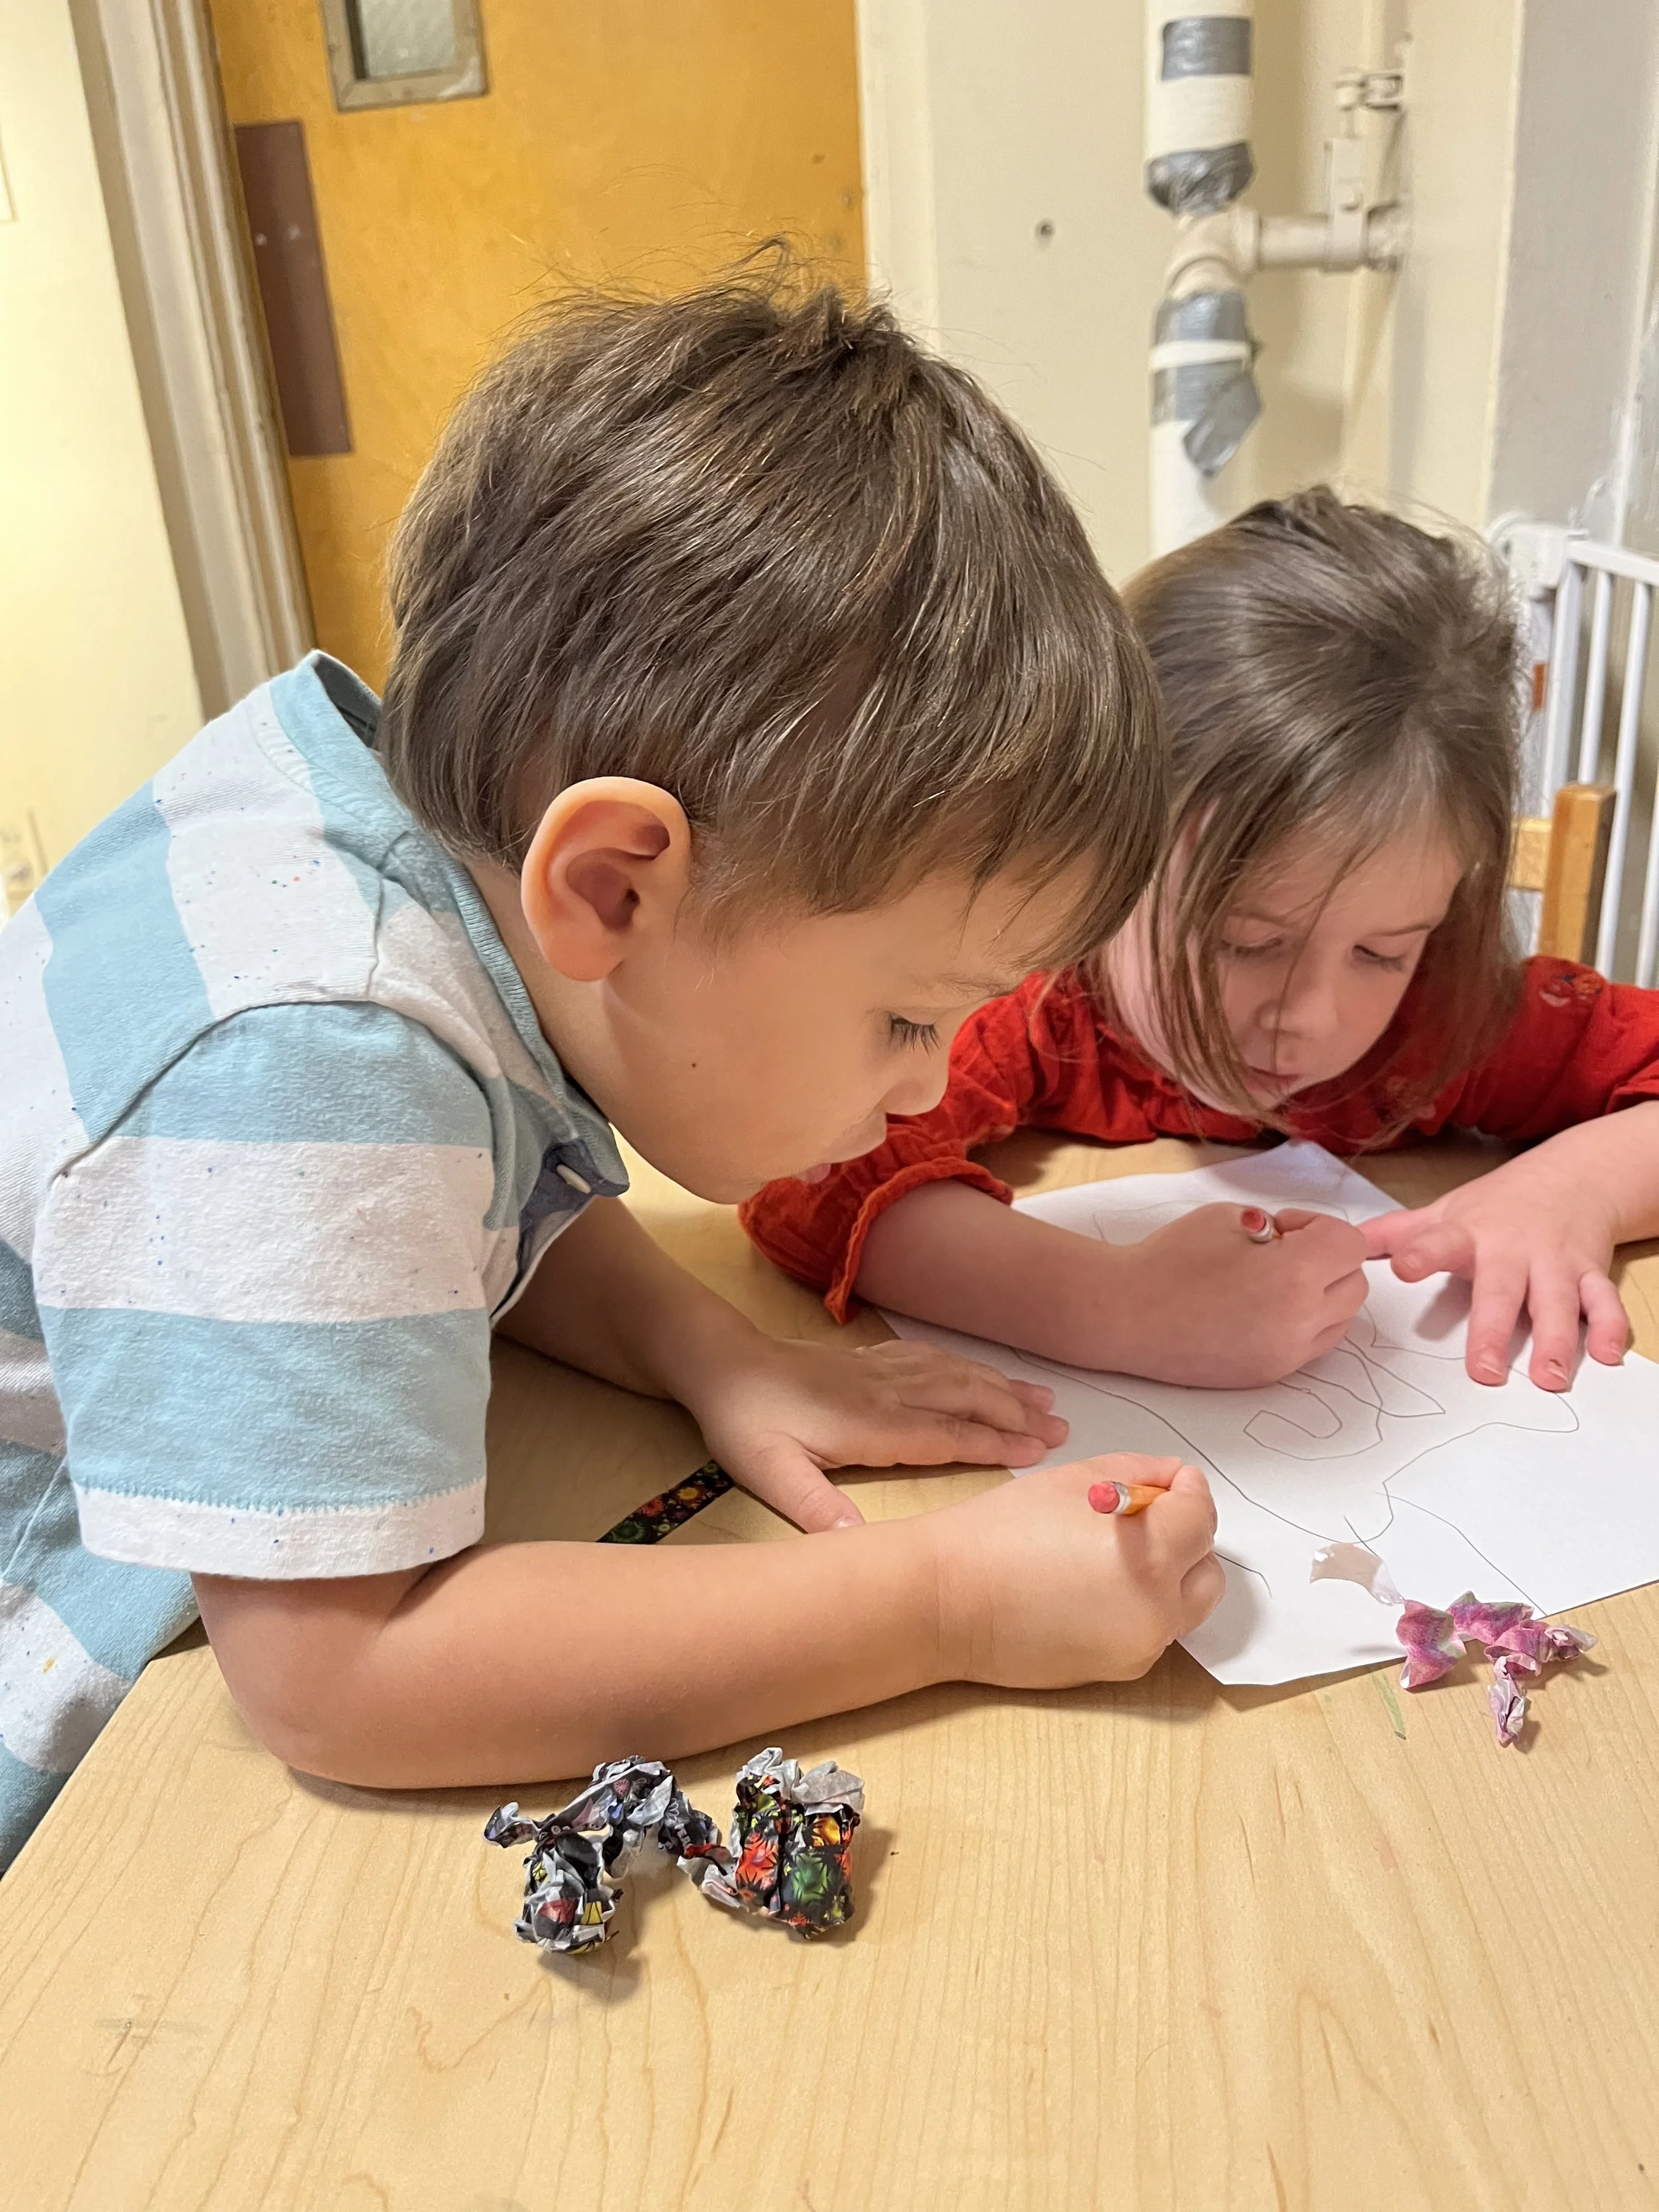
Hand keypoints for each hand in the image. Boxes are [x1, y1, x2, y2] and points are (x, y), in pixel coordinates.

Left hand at [681, 1336, 1069, 1533]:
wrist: (721, 1363)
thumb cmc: (745, 1423)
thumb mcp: (771, 1472)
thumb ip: (816, 1509)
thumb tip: (860, 1548)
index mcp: (874, 1426)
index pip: (949, 1435)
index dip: (996, 1442)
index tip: (1040, 1450)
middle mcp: (888, 1392)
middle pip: (966, 1399)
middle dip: (1016, 1413)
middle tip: (1063, 1427)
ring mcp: (881, 1371)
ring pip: (956, 1375)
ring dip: (1001, 1386)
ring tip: (1043, 1397)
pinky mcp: (869, 1359)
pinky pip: (933, 1358)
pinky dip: (968, 1365)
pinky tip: (982, 1370)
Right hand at [928, 1453, 1223, 1685]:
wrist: (948, 1601)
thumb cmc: (1003, 1531)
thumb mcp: (1075, 1479)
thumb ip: (1138, 1473)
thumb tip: (1172, 1480)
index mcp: (1150, 1553)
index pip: (1202, 1516)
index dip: (1189, 1490)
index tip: (1171, 1482)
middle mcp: (1157, 1608)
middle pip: (1208, 1568)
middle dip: (1188, 1537)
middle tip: (1146, 1518)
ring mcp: (1141, 1647)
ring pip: (1185, 1605)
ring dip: (1169, 1576)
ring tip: (1116, 1556)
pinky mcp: (1120, 1671)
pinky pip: (1153, 1632)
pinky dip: (1141, 1606)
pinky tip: (1093, 1589)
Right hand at [1105, 1203, 1369, 1387]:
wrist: (1124, 1314)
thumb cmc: (1169, 1259)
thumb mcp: (1229, 1217)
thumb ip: (1278, 1227)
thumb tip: (1301, 1242)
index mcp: (1292, 1275)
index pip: (1350, 1245)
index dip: (1320, 1227)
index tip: (1284, 1227)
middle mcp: (1299, 1321)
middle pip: (1355, 1285)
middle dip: (1329, 1261)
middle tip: (1282, 1251)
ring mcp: (1285, 1354)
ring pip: (1339, 1320)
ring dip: (1322, 1294)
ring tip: (1273, 1282)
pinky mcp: (1268, 1375)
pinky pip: (1311, 1345)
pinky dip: (1302, 1322)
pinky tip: (1260, 1307)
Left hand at [1362, 1161, 1627, 1388]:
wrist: (1572, 1176)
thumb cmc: (1497, 1205)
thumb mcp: (1445, 1212)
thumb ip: (1397, 1233)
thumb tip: (1343, 1242)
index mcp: (1469, 1233)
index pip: (1439, 1241)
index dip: (1420, 1253)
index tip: (1402, 1267)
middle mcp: (1513, 1248)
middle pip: (1502, 1289)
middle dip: (1492, 1328)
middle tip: (1484, 1371)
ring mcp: (1555, 1262)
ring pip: (1557, 1301)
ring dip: (1555, 1339)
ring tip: (1549, 1377)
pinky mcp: (1591, 1272)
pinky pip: (1603, 1301)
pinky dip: (1609, 1326)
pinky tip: (1606, 1354)